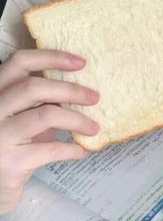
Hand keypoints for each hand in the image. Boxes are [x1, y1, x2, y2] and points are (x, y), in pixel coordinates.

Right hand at [0, 49, 99, 214]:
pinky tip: (81, 151)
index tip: (82, 63)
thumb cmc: (13, 143)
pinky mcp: (10, 162)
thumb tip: (82, 88)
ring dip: (77, 120)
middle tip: (95, 98)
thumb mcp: (23, 116)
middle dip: (71, 90)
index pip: (20, 62)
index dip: (52, 57)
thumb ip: (41, 100)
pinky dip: (71, 149)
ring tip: (95, 127)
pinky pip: (50, 150)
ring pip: (46, 115)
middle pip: (34, 88)